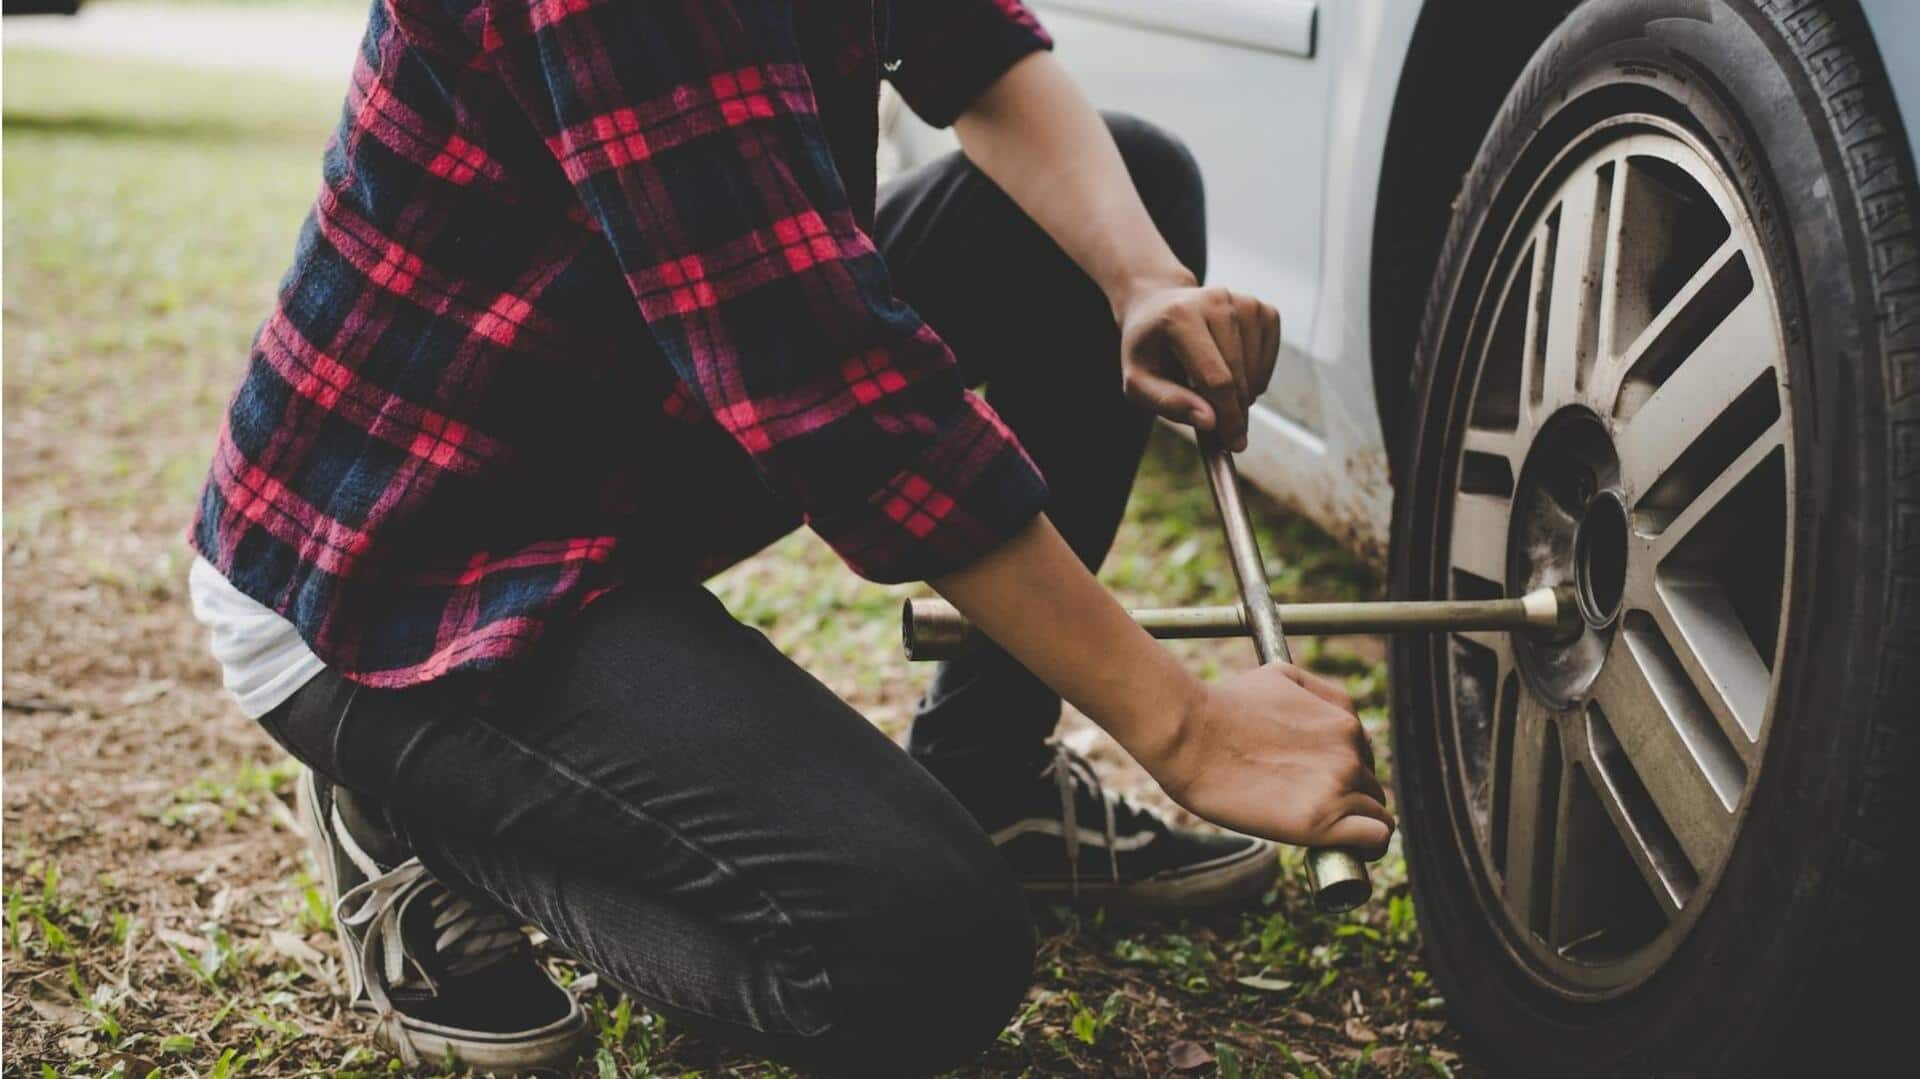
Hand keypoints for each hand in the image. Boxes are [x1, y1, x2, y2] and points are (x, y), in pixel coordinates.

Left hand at [1115, 278, 1280, 451]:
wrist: (1159, 307)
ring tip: (1216, 392)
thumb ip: (1168, 402)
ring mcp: (1242, 302)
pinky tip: (1233, 372)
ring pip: (1256, 370)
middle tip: (1227, 432)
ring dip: (1244, 394)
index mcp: (1180, 317)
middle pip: (1238, 376)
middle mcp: (1216, 301)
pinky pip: (1269, 358)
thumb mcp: (1138, 381)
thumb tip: (1210, 422)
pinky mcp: (1262, 309)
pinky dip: (1257, 377)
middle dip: (1235, 412)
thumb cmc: (1148, 350)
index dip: (1227, 417)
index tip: (1233, 444)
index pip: (1215, 378)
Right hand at [1144, 661, 1393, 858]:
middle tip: (1310, 808)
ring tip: (1324, 833)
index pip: (1363, 757)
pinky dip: (1370, 847)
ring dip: (1353, 823)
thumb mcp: (1280, 676)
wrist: (1190, 736)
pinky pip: (1376, 838)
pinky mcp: (1321, 822)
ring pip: (1376, 812)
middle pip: (1369, 786)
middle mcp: (1348, 752)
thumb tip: (1333, 716)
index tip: (1320, 785)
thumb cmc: (1222, 707)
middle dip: (1347, 798)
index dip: (1343, 774)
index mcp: (1343, 722)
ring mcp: (1337, 787)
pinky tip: (1353, 851)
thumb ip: (1317, 691)